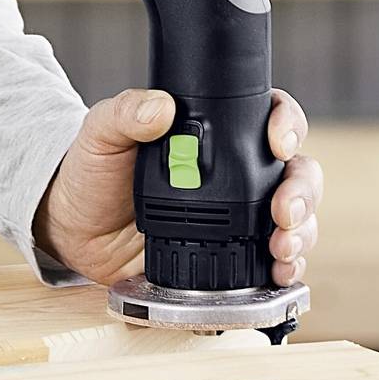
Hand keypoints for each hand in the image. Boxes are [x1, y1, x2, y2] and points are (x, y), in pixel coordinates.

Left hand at [32, 87, 323, 289]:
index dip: (288, 124)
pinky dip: (287, 267)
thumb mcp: (103, 133)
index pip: (272, 116)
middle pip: (299, 172)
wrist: (76, 229)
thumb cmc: (94, 172)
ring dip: (302, 232)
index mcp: (219, 132)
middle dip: (302, 192)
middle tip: (284, 212)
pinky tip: (280, 272)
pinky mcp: (233, 257)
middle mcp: (241, 172)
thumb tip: (159, 106)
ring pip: (298, 218)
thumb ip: (126, 113)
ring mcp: (242, 217)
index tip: (279, 142)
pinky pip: (275, 261)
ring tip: (281, 247)